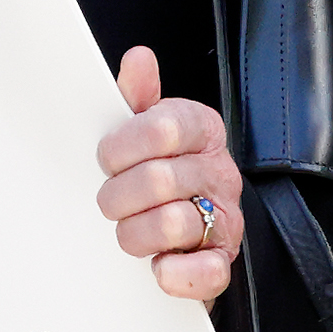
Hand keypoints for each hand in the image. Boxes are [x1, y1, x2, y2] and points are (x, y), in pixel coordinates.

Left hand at [99, 45, 243, 302]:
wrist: (190, 226)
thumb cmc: (158, 167)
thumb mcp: (146, 126)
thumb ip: (138, 95)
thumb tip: (139, 58)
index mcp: (201, 130)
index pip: (163, 127)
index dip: (123, 146)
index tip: (106, 159)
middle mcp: (219, 173)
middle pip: (159, 179)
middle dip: (119, 195)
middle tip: (109, 201)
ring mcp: (226, 219)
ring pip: (175, 223)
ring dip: (135, 233)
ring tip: (127, 231)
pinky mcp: (222, 263)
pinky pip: (206, 272)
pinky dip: (174, 273)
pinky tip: (157, 265)